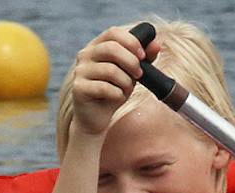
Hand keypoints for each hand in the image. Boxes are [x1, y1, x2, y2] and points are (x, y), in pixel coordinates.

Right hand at [64, 27, 148, 141]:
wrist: (96, 118)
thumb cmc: (114, 92)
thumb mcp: (131, 73)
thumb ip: (144, 58)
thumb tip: (156, 44)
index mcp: (97, 46)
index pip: (113, 33)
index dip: (131, 42)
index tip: (143, 56)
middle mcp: (85, 55)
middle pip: (112, 48)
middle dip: (131, 62)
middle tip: (140, 75)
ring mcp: (80, 71)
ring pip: (110, 70)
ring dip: (126, 82)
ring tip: (126, 90)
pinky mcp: (78, 88)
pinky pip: (104, 88)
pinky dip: (117, 94)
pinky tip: (117, 97)